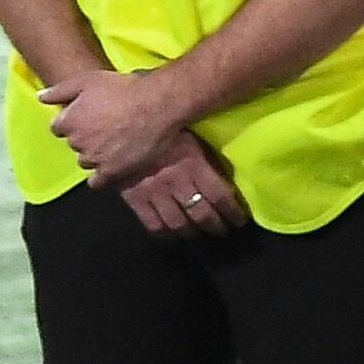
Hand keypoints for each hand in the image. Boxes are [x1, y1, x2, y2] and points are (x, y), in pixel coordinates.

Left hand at [45, 63, 198, 182]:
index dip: (73, 121)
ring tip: (113, 144)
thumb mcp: (87, 80)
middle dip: (84, 137)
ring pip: (85, 161)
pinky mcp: (113, 170)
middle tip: (104, 127)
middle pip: (73, 144)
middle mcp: (77, 142)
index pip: (59, 128)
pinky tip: (110, 168)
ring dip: (94, 155)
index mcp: (68, 121)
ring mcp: (95, 158)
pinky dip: (100, 177)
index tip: (88, 117)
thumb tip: (40, 97)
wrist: (157, 103)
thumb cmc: (123, 88)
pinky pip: (98, 182)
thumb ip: (59, 91)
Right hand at [115, 133, 246, 237]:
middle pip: (201, 214)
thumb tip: (227, 181)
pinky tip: (172, 234)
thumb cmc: (167, 131)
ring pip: (178, 224)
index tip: (240, 220)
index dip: (233, 213)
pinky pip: (152, 224)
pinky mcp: (134, 198)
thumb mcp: (193, 140)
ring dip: (192, 232)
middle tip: (222, 230)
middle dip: (215, 226)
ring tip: (199, 233)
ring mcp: (154, 193)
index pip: (220, 197)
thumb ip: (208, 161)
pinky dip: (165, 234)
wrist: (123, 129)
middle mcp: (176, 182)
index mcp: (194, 165)